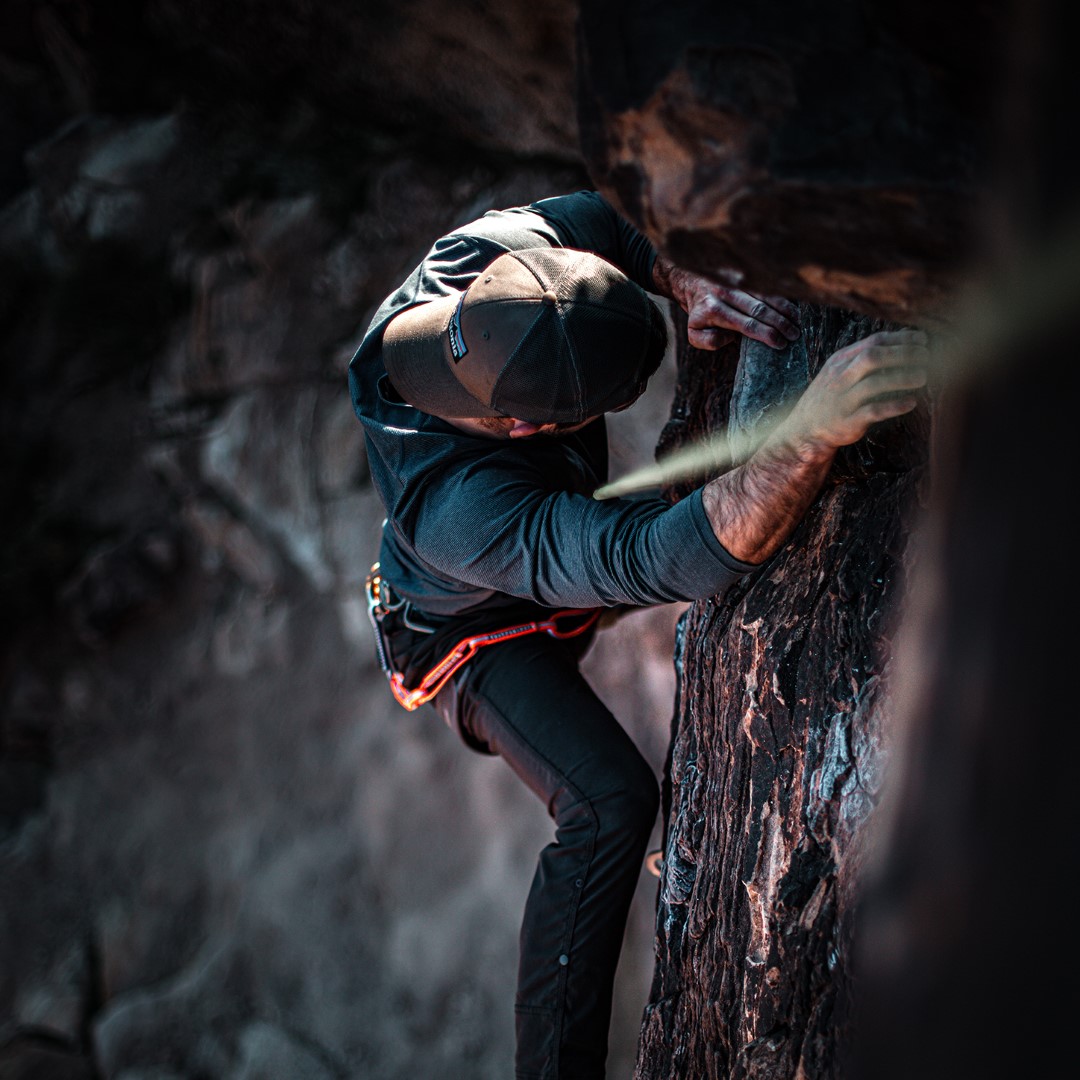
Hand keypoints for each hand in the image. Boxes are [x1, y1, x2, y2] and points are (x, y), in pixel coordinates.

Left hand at [654, 257, 800, 350]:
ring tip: (797, 323)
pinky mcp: (743, 274)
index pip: (746, 324)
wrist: (689, 282)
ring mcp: (735, 281)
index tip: (780, 344)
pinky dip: (780, 297)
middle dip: (780, 324)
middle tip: (794, 336)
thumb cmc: (697, 314)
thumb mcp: (694, 333)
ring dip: (784, 309)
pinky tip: (793, 308)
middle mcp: (726, 293)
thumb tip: (731, 338)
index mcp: (714, 310)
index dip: (765, 334)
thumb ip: (710, 341)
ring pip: (765, 296)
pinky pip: (765, 286)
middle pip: (759, 310)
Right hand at [777, 329, 929, 454]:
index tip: (922, 340)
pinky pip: (873, 411)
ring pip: (874, 384)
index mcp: (840, 361)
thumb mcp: (840, 371)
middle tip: (927, 357)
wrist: (805, 429)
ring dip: (902, 379)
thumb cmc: (831, 396)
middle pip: (873, 358)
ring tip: (923, 377)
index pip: (873, 343)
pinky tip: (911, 403)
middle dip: (902, 355)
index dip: (900, 339)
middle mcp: (840, 378)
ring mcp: (843, 400)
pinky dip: (894, 406)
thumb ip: (866, 355)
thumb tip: (904, 337)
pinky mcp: (848, 422)